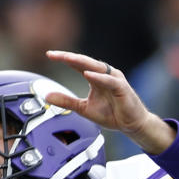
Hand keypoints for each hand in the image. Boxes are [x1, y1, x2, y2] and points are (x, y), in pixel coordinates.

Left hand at [44, 50, 174, 154]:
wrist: (131, 124)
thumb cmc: (111, 114)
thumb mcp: (83, 108)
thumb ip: (66, 101)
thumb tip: (47, 96)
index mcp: (95, 77)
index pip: (77, 64)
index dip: (63, 59)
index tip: (49, 55)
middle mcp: (104, 74)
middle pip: (84, 61)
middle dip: (68, 57)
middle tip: (53, 54)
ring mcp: (113, 79)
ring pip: (96, 67)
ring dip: (81, 62)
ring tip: (67, 58)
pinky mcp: (121, 88)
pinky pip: (109, 81)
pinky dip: (98, 77)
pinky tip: (87, 74)